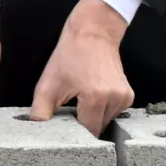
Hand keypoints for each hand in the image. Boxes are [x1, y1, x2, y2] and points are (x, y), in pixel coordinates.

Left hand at [29, 0, 133, 133]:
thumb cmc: (69, 56)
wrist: (93, 32)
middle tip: (70, 109)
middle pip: (97, 128)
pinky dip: (101, 109)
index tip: (64, 122)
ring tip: (81, 100)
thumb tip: (36, 133)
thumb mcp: (47, 84)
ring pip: (105, 122)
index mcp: (95, 98)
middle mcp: (115, 100)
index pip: (86, 132)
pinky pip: (112, 113)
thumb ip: (40, 112)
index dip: (73, 131)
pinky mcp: (129, 96)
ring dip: (93, 117)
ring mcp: (124, 98)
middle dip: (82, 124)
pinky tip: (92, 96)